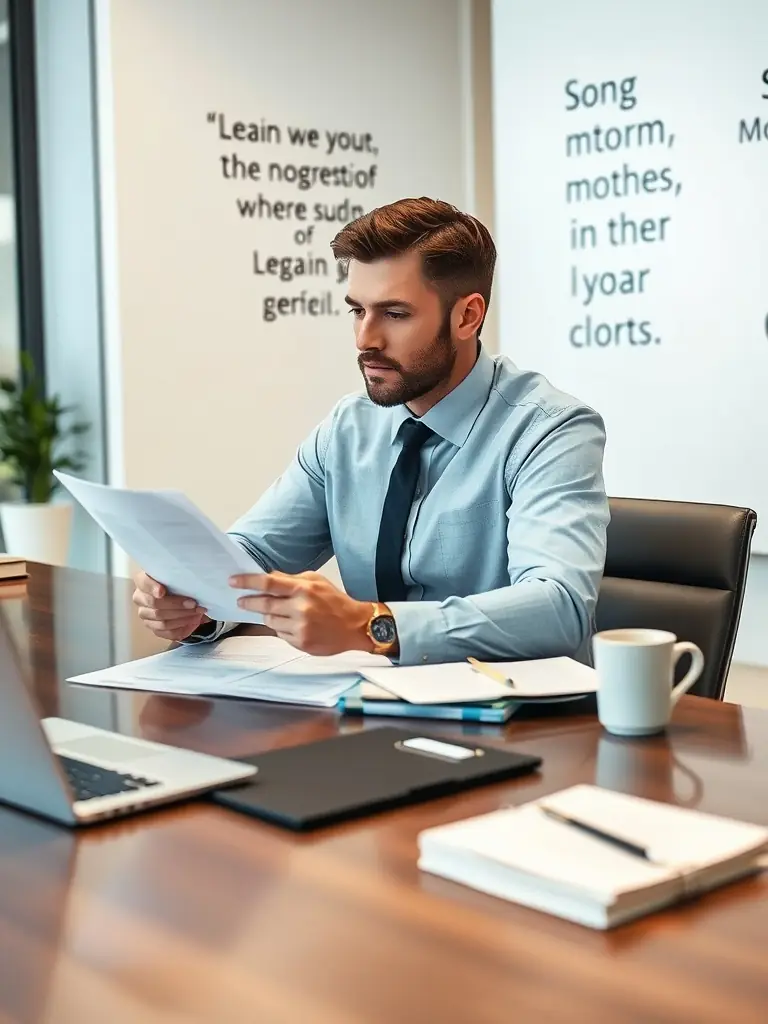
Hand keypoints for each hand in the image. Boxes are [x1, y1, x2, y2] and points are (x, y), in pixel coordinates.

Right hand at [132, 570, 209, 641]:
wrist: (176, 594)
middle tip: (194, 605)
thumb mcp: (179, 577)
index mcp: (143, 581)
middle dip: (177, 606)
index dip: (152, 588)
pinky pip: (165, 633)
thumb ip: (182, 580)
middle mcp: (140, 598)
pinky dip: (181, 630)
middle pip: (155, 605)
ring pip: (161, 621)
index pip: (144, 583)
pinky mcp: (152, 627)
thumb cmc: (177, 582)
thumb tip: (199, 591)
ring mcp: (145, 615)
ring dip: (182, 619)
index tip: (162, 592)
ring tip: (197, 615)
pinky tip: (192, 624)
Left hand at [229, 570, 371, 655]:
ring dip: (269, 616)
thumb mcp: (316, 581)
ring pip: (270, 621)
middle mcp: (300, 608)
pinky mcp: (301, 642)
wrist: (356, 626)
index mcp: (304, 589)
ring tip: (281, 613)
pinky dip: (282, 629)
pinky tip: (294, 625)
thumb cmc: (335, 601)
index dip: (248, 581)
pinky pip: (280, 634)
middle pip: (264, 604)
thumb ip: (291, 579)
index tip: (233, 581)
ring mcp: (300, 627)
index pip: (269, 583)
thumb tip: (267, 577)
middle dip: (249, 602)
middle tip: (241, 601)